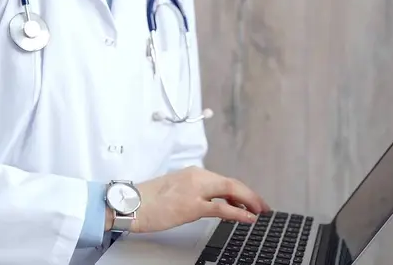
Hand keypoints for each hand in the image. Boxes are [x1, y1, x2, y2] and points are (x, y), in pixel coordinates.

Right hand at [104, 166, 269, 232]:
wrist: (129, 204)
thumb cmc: (146, 200)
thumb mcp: (174, 190)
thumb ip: (192, 192)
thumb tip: (208, 202)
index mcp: (192, 173)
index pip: (223, 180)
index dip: (241, 190)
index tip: (250, 200)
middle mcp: (196, 176)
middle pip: (232, 183)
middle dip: (251, 195)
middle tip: (263, 207)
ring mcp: (195, 190)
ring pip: (231, 191)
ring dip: (250, 201)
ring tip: (260, 211)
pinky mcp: (191, 205)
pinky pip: (222, 208)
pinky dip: (239, 212)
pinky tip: (248, 218)